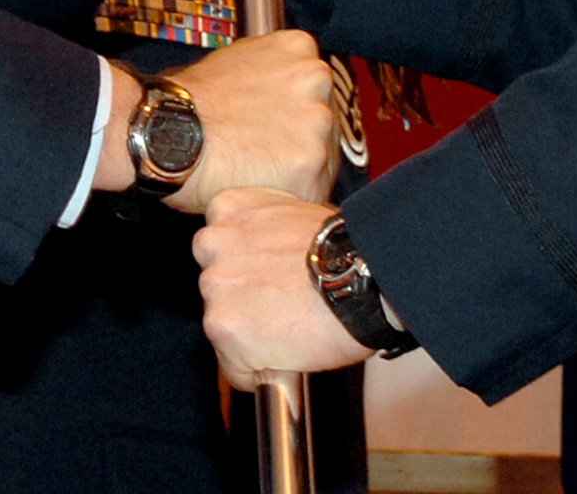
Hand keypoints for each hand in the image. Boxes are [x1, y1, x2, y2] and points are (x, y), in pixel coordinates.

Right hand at [169, 31, 336, 212]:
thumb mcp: (239, 61)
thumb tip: (281, 89)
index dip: (294, 115)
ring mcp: (317, 119)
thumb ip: (273, 72)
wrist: (166, 132)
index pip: (316, 88)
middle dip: (299, 141)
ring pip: (322, 157)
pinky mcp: (310, 161)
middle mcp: (316, 78)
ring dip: (296, 171)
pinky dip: (290, 197)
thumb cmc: (192, 103)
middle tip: (263, 153)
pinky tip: (260, 188)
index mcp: (299, 49)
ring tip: (256, 171)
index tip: (276, 129)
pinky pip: (311, 190)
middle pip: (324, 121)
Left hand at [195, 188, 373, 385]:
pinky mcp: (223, 326)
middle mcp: (213, 244)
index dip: (246, 266)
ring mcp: (215, 286)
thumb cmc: (342, 249)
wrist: (363, 279)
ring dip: (247, 333)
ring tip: (287, 328)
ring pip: (221, 324)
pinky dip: (256, 368)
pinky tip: (285, 353)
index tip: (267, 275)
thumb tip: (265, 255)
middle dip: (242, 298)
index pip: (219, 245)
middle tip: (280, 303)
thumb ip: (263, 230)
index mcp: (229, 208)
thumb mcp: (293, 215)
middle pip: (215, 285)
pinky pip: (234, 364)